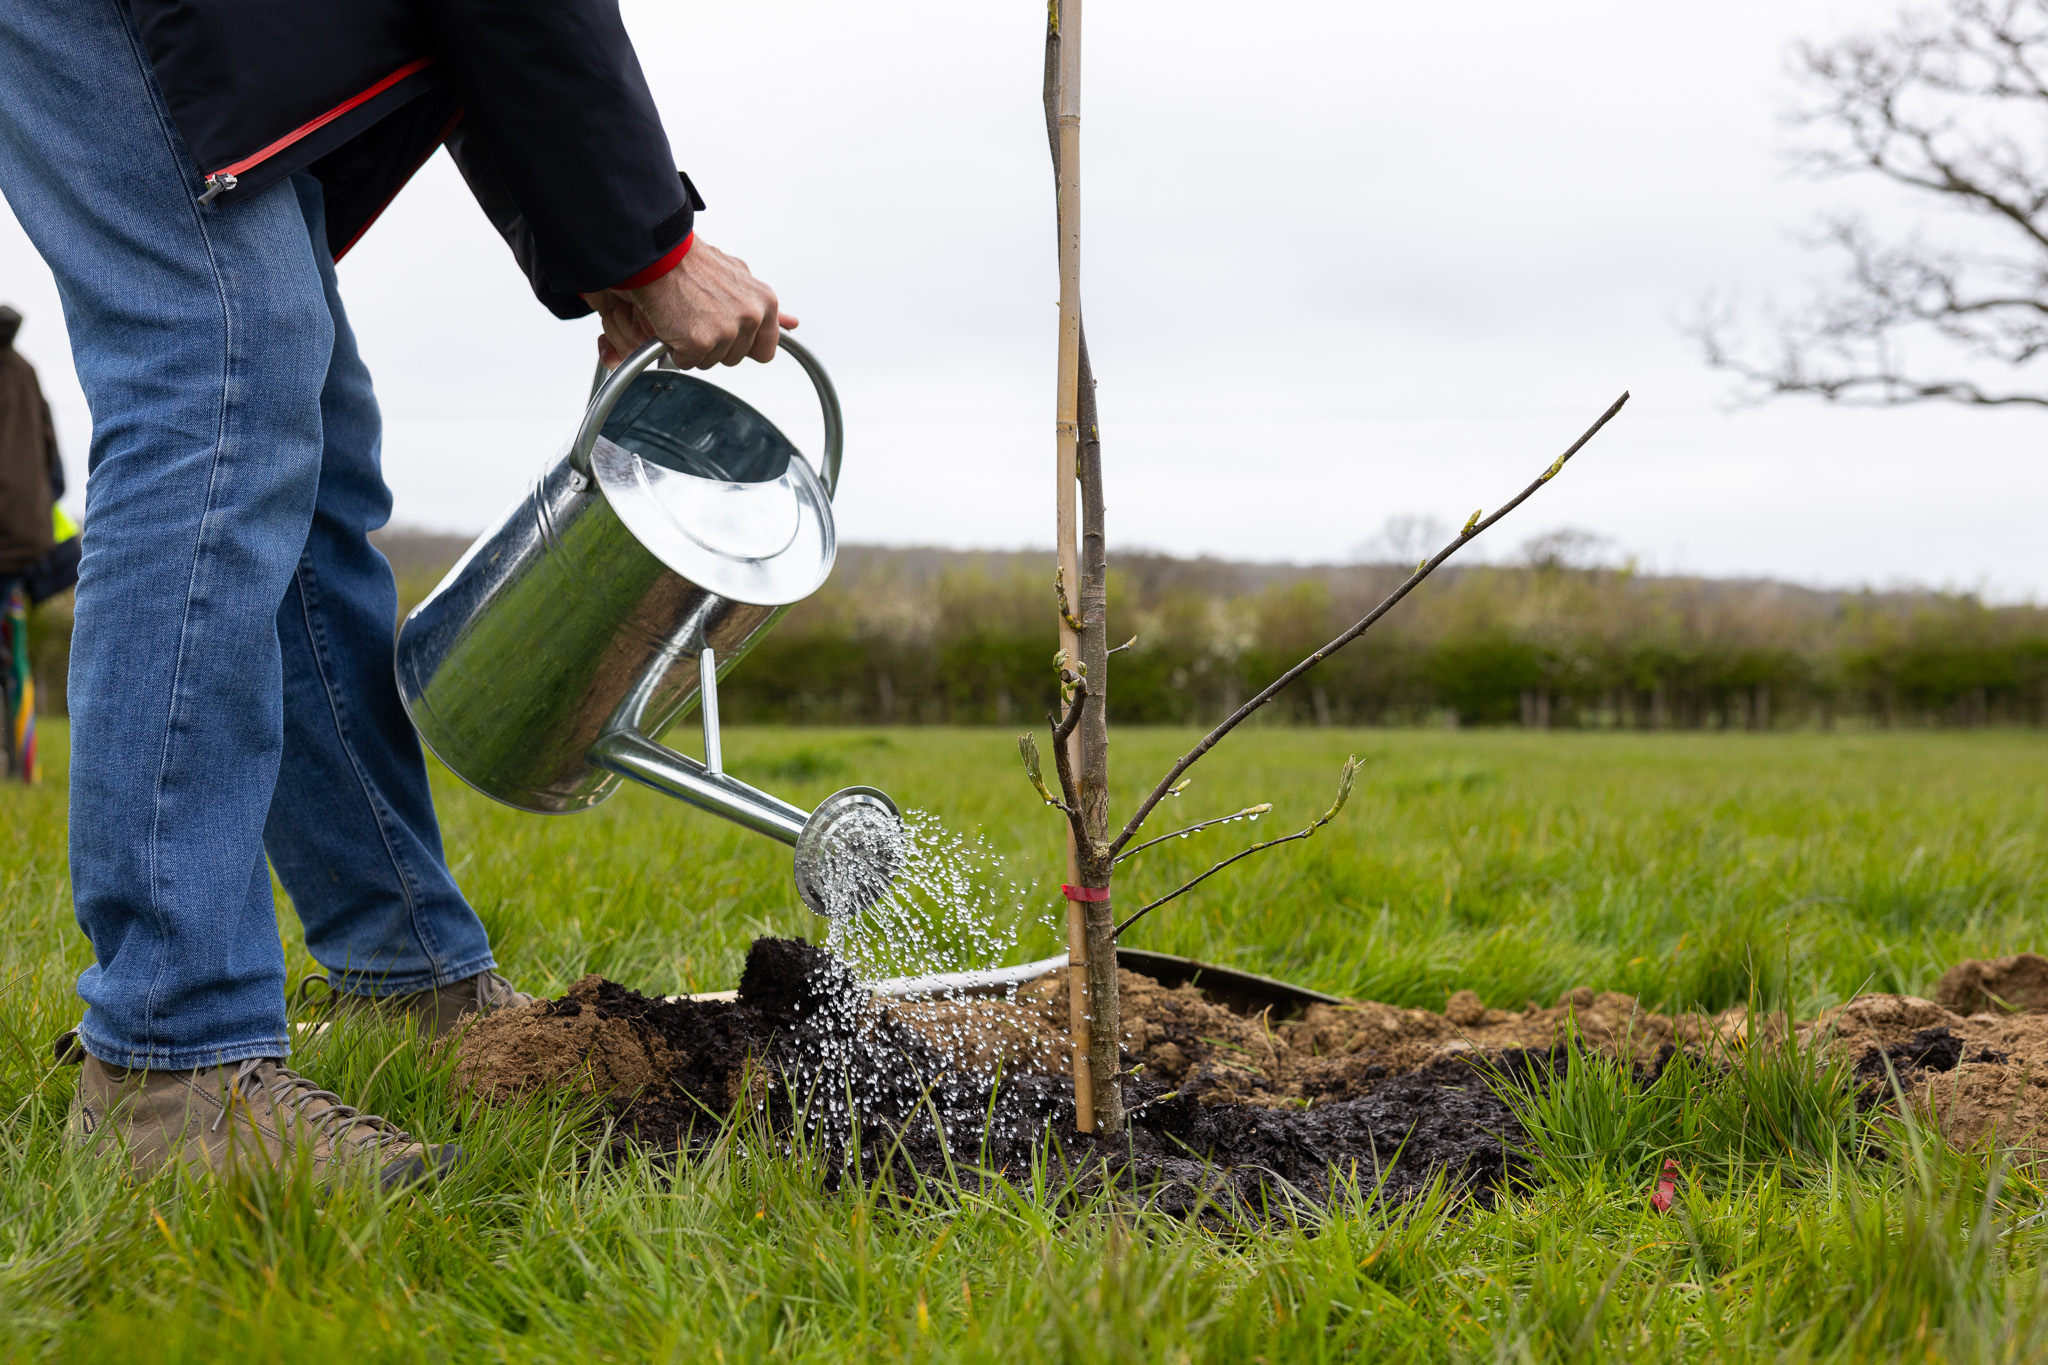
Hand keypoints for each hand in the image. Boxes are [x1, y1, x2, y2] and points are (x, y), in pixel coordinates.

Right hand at [582, 238, 797, 369]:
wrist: (661, 256)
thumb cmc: (693, 264)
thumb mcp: (740, 278)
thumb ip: (764, 306)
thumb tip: (791, 324)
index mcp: (765, 302)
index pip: (765, 350)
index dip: (742, 345)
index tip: (727, 331)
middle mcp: (752, 317)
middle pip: (735, 358)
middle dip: (716, 345)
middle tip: (699, 315)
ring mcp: (727, 331)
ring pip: (711, 362)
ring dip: (695, 347)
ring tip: (686, 315)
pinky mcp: (701, 342)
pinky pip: (687, 362)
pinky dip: (675, 349)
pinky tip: (673, 323)